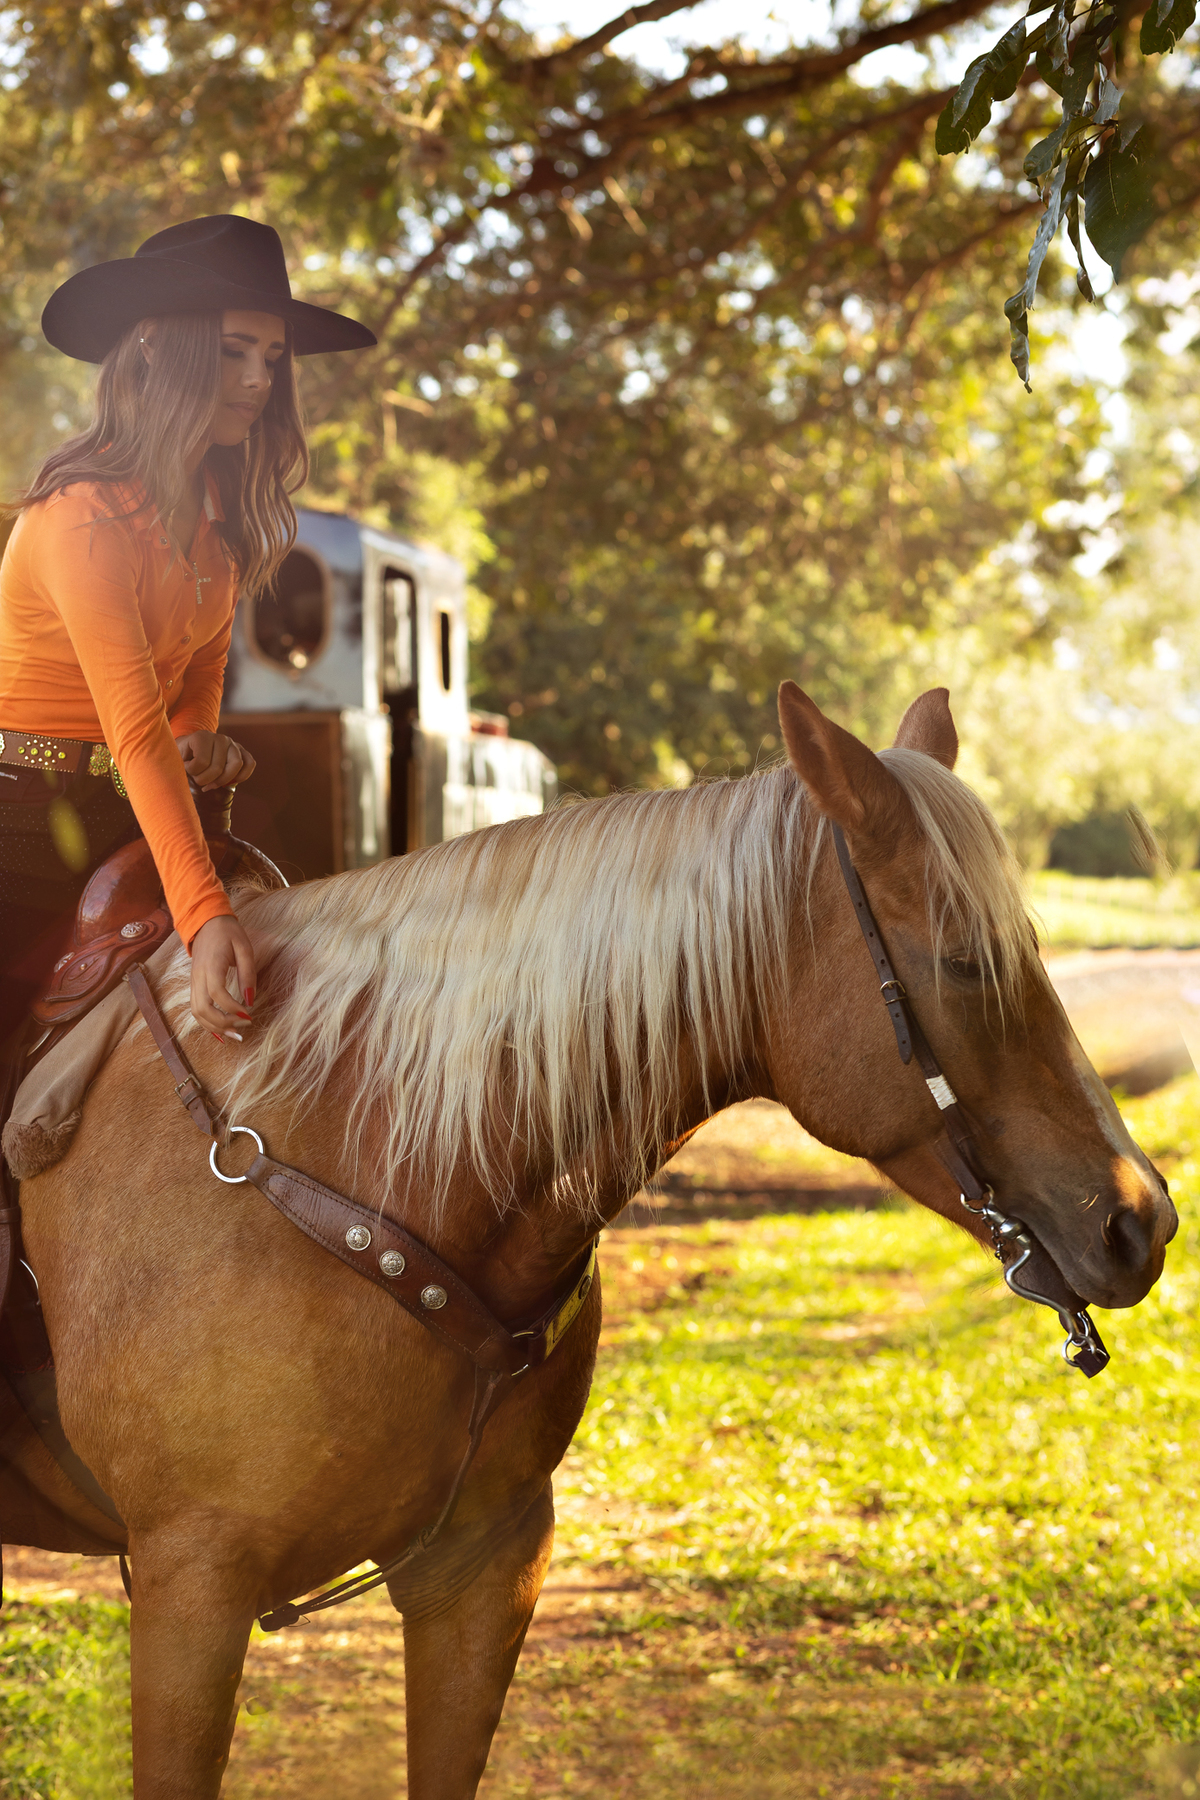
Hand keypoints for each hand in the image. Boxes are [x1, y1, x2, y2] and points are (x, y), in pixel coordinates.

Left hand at [176, 731, 255, 789]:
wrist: (192, 748)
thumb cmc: (184, 756)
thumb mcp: (177, 758)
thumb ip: (182, 767)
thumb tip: (188, 781)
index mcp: (202, 736)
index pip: (201, 762)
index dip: (192, 772)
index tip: (187, 770)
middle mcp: (220, 738)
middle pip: (218, 767)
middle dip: (206, 780)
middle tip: (199, 781)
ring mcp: (233, 743)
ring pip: (236, 765)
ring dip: (223, 780)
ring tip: (212, 784)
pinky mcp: (242, 751)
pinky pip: (250, 763)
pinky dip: (242, 776)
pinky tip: (230, 783)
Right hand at [190, 915, 256, 1037]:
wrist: (206, 923)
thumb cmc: (228, 933)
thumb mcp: (244, 948)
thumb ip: (248, 973)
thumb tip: (250, 1000)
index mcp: (211, 965)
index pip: (217, 993)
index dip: (232, 1008)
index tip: (249, 1014)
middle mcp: (198, 976)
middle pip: (202, 1008)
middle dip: (222, 1023)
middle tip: (243, 1026)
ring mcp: (193, 982)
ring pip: (196, 1012)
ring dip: (214, 1027)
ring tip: (234, 1033)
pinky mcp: (194, 985)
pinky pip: (196, 1009)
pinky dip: (207, 1023)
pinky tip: (222, 1029)